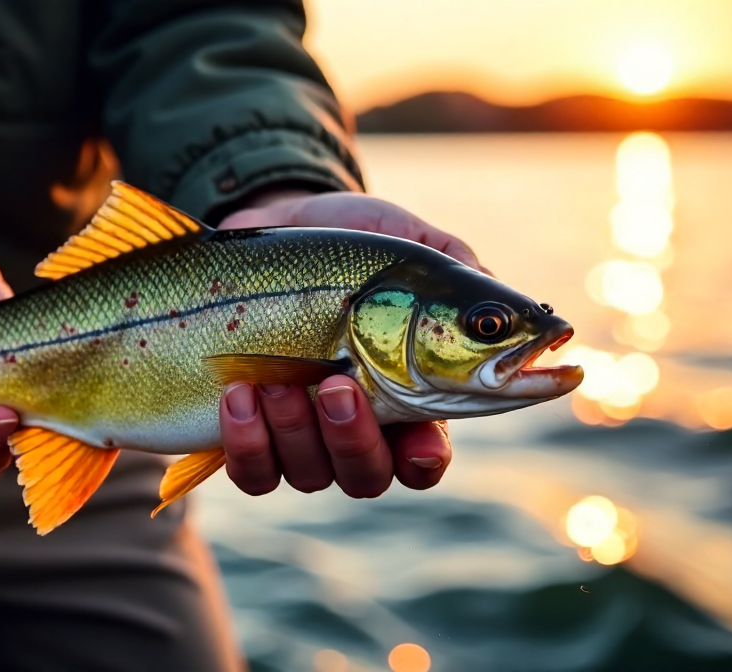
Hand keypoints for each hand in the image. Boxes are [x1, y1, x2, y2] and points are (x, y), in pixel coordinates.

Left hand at [216, 189, 477, 497]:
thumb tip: (491, 294)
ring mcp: (300, 437)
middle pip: (367, 476)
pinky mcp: (246, 433)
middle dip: (353, 439)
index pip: (425, 456)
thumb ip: (456, 269)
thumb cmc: (353, 244)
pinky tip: (239, 395)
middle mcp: (356, 430)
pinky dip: (246, 442)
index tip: (423, 442)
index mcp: (408, 398)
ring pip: (309, 475)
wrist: (276, 226)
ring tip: (274, 379)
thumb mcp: (406, 241)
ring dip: (294, 430)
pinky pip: (251, 471)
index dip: (426, 461)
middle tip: (339, 384)